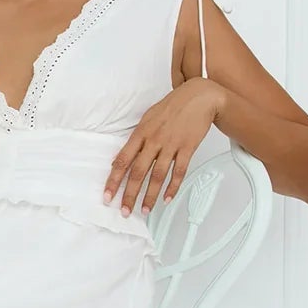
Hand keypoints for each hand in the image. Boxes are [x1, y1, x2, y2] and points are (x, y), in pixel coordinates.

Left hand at [103, 78, 222, 216]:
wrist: (199, 96)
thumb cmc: (172, 106)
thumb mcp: (148, 118)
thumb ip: (136, 139)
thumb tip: (122, 158)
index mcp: (141, 133)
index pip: (123, 160)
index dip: (114, 180)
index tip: (108, 196)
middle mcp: (154, 140)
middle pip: (138, 172)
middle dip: (130, 194)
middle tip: (125, 211)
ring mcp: (171, 144)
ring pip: (158, 175)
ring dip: (151, 195)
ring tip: (145, 210)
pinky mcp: (188, 148)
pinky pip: (179, 171)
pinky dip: (173, 187)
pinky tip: (167, 199)